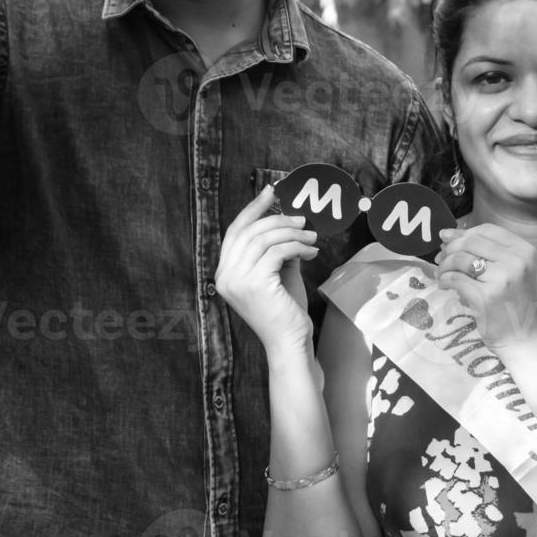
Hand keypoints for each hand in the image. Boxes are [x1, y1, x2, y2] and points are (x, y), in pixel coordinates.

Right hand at [215, 185, 319, 359]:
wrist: (290, 343)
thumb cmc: (285, 310)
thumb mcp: (276, 273)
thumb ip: (274, 249)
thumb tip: (287, 221)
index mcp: (224, 273)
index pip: (235, 231)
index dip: (253, 209)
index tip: (271, 193)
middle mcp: (225, 276)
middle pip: (249, 231)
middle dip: (277, 219)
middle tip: (302, 219)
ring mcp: (237, 280)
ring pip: (264, 239)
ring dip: (292, 233)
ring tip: (312, 236)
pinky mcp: (254, 284)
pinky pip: (277, 251)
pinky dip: (297, 246)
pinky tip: (311, 251)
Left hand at [433, 223, 536, 350]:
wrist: (525, 340)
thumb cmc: (515, 304)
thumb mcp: (511, 272)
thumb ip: (487, 252)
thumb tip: (448, 235)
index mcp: (524, 251)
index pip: (487, 230)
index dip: (463, 232)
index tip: (447, 238)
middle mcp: (515, 261)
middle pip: (471, 242)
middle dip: (449, 248)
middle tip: (440, 259)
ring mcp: (501, 279)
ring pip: (460, 259)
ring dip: (444, 265)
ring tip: (441, 274)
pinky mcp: (485, 296)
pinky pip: (456, 280)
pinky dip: (445, 280)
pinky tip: (445, 285)